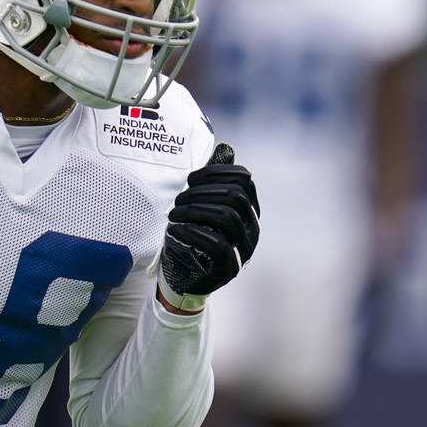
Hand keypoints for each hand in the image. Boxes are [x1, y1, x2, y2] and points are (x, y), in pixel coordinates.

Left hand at [158, 143, 259, 312]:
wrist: (182, 277)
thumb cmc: (191, 236)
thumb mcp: (200, 205)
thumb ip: (213, 180)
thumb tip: (225, 148)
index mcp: (249, 210)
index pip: (244, 179)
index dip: (216, 173)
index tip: (190, 180)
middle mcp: (252, 228)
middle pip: (235, 196)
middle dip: (201, 193)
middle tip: (177, 200)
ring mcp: (244, 250)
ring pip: (227, 217)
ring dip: (194, 211)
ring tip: (174, 215)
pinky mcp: (230, 268)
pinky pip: (217, 244)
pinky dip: (193, 232)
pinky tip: (175, 230)